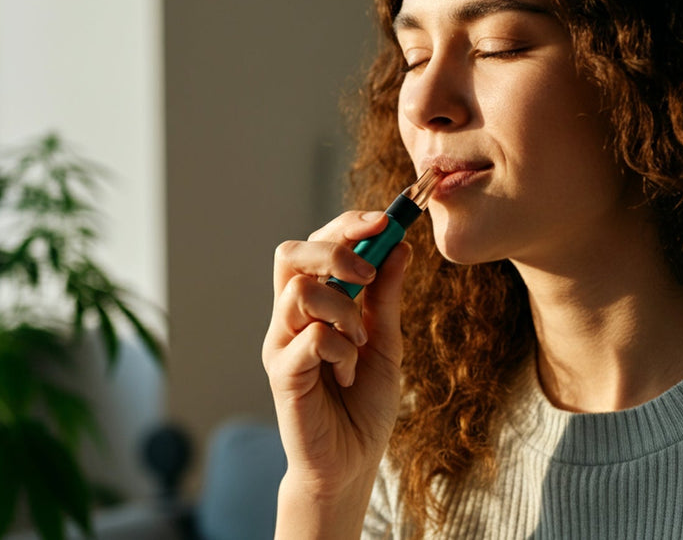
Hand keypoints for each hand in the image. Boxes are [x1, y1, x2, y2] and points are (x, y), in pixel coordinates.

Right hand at [263, 210, 410, 501]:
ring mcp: (281, 343)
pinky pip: (312, 337)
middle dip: (335, 251)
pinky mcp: (281, 372)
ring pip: (301, 291)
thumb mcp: (387, 341)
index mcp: (314, 303)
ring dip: (344, 310)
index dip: (347, 225)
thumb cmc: (364, 403)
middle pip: (291, 254)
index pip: (316, 244)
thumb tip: (400, 246)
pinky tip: (349, 373)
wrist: (352, 462)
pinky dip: (342, 349)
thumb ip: (387, 297)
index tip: (385, 220)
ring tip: (360, 343)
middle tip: (367, 275)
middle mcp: (290, 317)